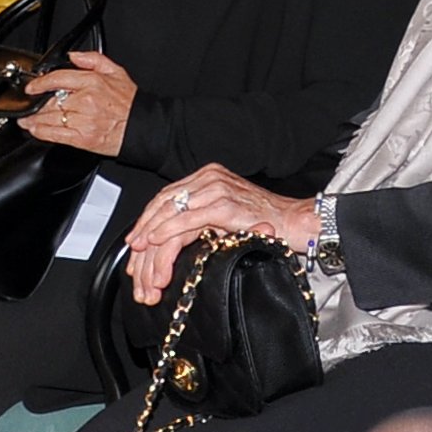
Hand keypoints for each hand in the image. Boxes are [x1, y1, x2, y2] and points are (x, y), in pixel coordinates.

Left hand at [24, 52, 136, 157]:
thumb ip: (93, 59)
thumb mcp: (116, 72)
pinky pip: (55, 134)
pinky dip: (41, 132)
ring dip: (33, 119)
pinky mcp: (82, 138)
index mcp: (92, 82)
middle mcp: (86, 101)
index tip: (31, 87)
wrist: (143, 127)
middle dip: (35, 104)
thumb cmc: (131, 103)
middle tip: (28, 105)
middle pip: (50, 100)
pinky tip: (34, 129)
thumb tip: (73, 56)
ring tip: (26, 119)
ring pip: (49, 118)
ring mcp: (83, 121)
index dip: (40, 83)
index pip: (58, 79)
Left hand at [124, 166, 314, 297]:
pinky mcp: (225, 205)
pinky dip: (167, 232)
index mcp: (209, 176)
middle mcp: (210, 177)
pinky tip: (155, 243)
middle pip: (164, 201)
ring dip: (152, 237)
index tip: (135, 239)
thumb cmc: (269, 221)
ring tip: (141, 255)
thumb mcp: (228, 214)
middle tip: (132, 252)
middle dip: (144, 229)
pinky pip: (187, 219)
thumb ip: (202, 216)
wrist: (298, 221)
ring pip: (171, 211)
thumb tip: (172, 236)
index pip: (168, 195)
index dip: (147, 218)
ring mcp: (217, 189)